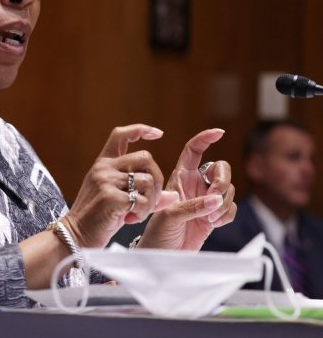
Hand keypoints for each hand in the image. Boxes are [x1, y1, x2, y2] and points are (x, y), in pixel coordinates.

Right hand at [61, 124, 167, 248]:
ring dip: (151, 201)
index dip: (141, 129)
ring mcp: (106, 181)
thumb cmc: (98, 218)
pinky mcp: (110, 198)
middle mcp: (103, 168)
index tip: (158, 133)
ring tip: (137, 213)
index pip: (120, 134)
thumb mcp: (118, 199)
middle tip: (150, 199)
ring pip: (148, 180)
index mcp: (102, 163)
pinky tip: (130, 219)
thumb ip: (143, 192)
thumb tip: (172, 195)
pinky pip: (142, 200)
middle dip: (157, 178)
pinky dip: (142, 213)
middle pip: (146, 157)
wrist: (75, 234)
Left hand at [139, 128, 236, 249]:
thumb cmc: (157, 233)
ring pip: (229, 189)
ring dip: (224, 203)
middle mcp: (194, 186)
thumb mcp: (170, 217)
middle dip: (223, 182)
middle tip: (214, 199)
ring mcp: (206, 200)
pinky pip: (231, 207)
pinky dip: (227, 214)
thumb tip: (214, 199)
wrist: (162, 256)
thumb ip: (192, 206)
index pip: (193, 151)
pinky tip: (214, 224)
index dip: (204, 138)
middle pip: (220, 169)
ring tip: (209, 218)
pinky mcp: (214, 216)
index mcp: (180, 178)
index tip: (219, 132)